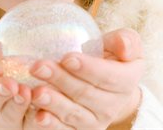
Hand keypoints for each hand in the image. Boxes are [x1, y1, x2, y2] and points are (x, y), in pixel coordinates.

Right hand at [0, 34, 33, 129]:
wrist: (31, 85)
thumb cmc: (7, 69)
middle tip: (10, 85)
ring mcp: (6, 119)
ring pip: (7, 117)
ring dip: (16, 106)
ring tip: (26, 92)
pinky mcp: (25, 127)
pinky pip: (30, 125)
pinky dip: (37, 119)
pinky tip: (43, 110)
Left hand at [28, 28, 143, 129]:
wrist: (110, 84)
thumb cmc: (114, 55)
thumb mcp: (126, 42)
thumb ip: (126, 40)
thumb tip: (124, 47)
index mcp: (126, 81)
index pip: (108, 76)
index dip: (88, 68)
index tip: (67, 58)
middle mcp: (113, 106)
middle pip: (85, 93)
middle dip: (60, 79)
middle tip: (38, 67)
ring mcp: (95, 121)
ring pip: (73, 113)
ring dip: (53, 103)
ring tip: (36, 92)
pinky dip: (52, 125)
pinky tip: (38, 116)